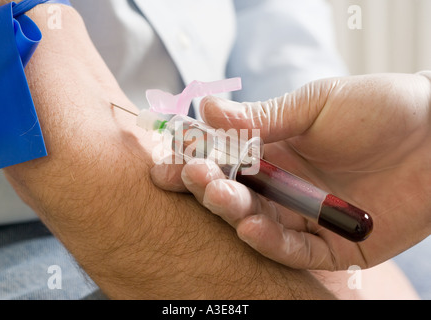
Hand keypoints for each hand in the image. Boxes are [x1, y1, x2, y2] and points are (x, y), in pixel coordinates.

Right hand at [151, 73, 430, 269]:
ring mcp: (306, 216)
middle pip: (236, 193)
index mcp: (275, 150)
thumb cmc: (378, 109)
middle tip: (193, 175)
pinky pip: (295, 250)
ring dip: (233, 213)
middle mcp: (284, 186)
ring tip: (217, 194)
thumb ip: (262, 117)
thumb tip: (207, 108)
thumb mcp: (315, 105)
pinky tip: (250, 228)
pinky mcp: (332, 245)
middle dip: (208, 185)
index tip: (168, 160)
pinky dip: (271, 242)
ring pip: (258, 223)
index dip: (196, 159)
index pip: (224, 159)